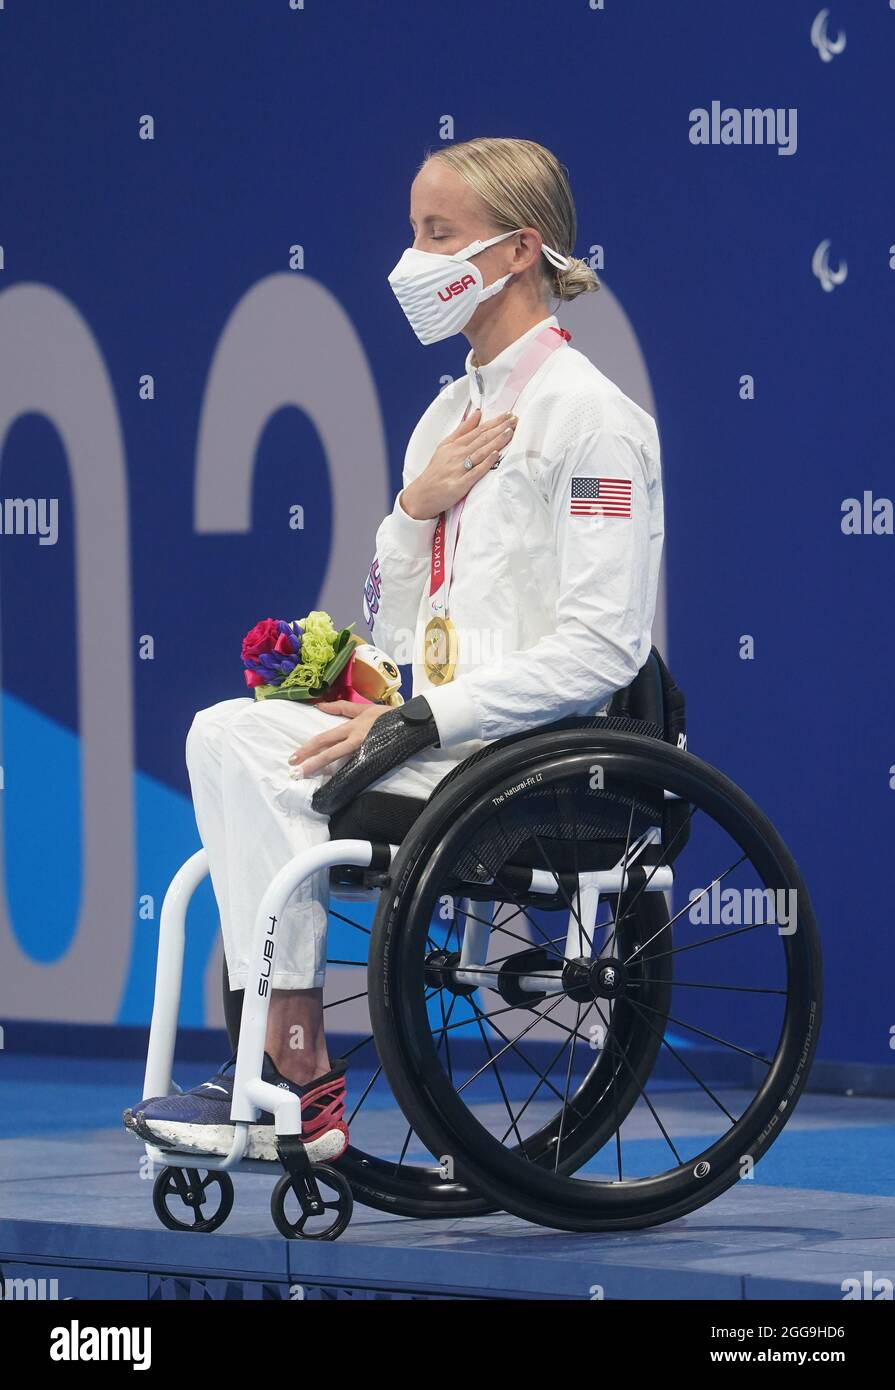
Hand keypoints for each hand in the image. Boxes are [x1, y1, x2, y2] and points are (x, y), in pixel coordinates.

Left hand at [287, 701, 391, 776]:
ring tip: (304, 774)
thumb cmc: (388, 716)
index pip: (325, 738)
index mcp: (352, 727)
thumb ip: (341, 708)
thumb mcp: (364, 708)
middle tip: (293, 770)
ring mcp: (364, 750)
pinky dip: (339, 774)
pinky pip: (352, 767)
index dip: (308, 747)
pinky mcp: (372, 758)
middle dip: (309, 761)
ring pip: (337, 758)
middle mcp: (355, 739)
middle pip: (327, 751)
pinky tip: (328, 780)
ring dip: (318, 767)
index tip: (294, 757)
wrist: (411, 723)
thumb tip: (319, 706)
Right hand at [400, 407, 518, 519]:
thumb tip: (477, 413)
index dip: (495, 422)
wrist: (422, 495)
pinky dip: (486, 462)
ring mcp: (459, 469)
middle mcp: (458, 454)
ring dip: (496, 441)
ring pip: (481, 452)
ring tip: (510, 432)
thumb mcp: (445, 446)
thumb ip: (462, 430)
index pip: (479, 430)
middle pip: (482, 438)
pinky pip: (475, 471)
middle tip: (515, 420)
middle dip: (500, 428)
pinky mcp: (460, 484)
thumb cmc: (435, 471)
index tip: (508, 414)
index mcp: (455, 445)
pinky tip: (496, 454)